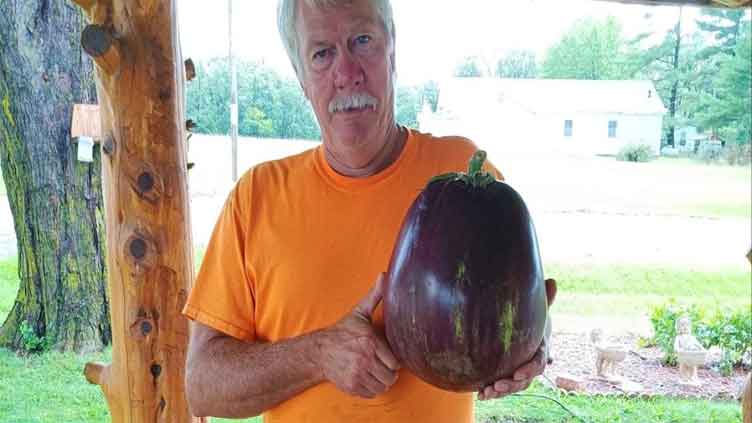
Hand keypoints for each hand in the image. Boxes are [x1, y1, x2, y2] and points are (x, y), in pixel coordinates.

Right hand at [317, 273, 399, 397]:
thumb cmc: (343, 331)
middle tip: (381, 364)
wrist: (319, 350)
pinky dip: (371, 388)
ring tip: (374, 371)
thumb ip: (376, 295)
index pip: (396, 362)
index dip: (393, 360)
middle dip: (388, 372)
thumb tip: (385, 275)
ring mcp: (357, 375)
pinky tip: (365, 377)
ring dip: (381, 381)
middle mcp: (364, 360)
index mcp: (370, 342)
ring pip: (383, 387)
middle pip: (391, 376)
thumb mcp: (359, 313)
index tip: (386, 355)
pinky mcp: (351, 386)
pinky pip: (371, 393)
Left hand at [478, 278, 556, 400]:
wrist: (520, 327)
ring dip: (501, 392)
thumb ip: (544, 299)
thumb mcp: (536, 309)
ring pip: (514, 387)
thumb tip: (553, 281)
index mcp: (541, 349)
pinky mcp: (508, 375)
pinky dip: (492, 393)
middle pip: (526, 380)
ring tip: (486, 392)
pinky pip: (503, 387)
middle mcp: (531, 363)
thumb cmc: (529, 317)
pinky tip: (480, 395)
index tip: (517, 374)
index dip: (529, 370)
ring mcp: (520, 371)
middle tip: (497, 385)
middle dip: (512, 385)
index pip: (539, 363)